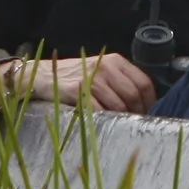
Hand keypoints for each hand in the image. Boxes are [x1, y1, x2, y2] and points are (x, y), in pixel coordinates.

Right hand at [13, 53, 156, 113]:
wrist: (40, 76)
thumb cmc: (73, 77)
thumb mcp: (99, 71)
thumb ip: (119, 81)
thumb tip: (142, 104)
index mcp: (114, 61)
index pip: (143, 83)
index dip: (149, 102)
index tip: (147, 114)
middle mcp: (105, 67)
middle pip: (132, 95)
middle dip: (136, 114)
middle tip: (133, 125)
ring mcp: (91, 78)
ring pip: (117, 105)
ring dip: (120, 120)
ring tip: (118, 127)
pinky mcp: (77, 90)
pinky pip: (98, 111)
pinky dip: (103, 120)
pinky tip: (101, 124)